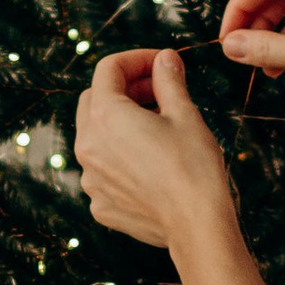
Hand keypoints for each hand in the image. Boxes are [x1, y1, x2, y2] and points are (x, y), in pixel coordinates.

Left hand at [74, 49, 237, 249]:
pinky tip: (151, 163)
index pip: (108, 69)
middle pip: (95, 100)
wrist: (197, 226)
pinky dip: (121, 159)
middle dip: (126, 89)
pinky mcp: (100, 205)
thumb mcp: (185, 113)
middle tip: (160, 91)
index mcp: (104, 117)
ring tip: (159, 127)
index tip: (162, 63)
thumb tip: (165, 59)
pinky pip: (103, 171)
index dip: (137, 59)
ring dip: (121, 124)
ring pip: (96, 137)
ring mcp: (90, 179)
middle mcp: (87, 146)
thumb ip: (168, 80)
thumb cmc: (194, 167)